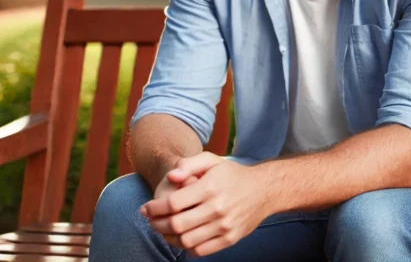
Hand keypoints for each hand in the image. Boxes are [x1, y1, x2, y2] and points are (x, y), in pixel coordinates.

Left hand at [142, 153, 271, 257]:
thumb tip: (171, 177)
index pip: (172, 203)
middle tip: (152, 220)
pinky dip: (187, 247)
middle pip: (176, 224)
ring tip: (164, 230)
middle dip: (157, 224)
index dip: (153, 208)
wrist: (264, 190)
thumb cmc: (233, 175)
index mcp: (210, 187)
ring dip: (168, 237)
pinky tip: (183, 237)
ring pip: (185, 240)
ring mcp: (224, 225)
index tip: (146, 209)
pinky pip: (200, 250)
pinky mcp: (230, 238)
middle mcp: (217, 208)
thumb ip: (188, 164)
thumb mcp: (212, 161)